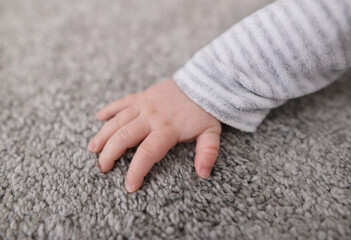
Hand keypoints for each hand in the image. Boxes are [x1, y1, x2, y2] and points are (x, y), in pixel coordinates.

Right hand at [88, 79, 221, 191]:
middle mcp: (151, 117)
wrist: (201, 82)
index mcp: (167, 129)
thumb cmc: (204, 110)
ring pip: (118, 121)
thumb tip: (203, 174)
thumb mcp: (211, 133)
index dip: (136, 171)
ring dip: (103, 135)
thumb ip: (207, 153)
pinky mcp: (141, 96)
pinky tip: (98, 118)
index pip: (147, 153)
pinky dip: (109, 109)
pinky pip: (121, 102)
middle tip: (103, 168)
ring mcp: (144, 105)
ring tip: (93, 149)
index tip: (129, 187)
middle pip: (124, 137)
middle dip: (110, 155)